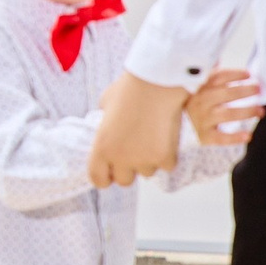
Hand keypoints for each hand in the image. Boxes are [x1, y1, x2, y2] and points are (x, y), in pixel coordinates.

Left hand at [88, 73, 185, 187]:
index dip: (104, 176)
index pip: (98, 178)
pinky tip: (165, 137)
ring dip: (149, 160)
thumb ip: (105, 124)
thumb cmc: (129, 89)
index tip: (110, 172)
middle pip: (124, 180)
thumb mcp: (105, 105)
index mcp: (101, 147)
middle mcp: (120, 158)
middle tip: (134, 152)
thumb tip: (108, 128)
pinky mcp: (165, 158)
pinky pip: (167, 165)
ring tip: (151, 137)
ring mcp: (144, 160)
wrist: (156, 83)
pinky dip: (168, 155)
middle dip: (128, 169)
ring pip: (147, 172)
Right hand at [185, 68, 262, 144]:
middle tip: (258, 89)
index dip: (234, 74)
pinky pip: (221, 137)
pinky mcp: (205, 136)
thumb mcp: (195, 89)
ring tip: (260, 111)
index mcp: (200, 90)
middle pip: (225, 94)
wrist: (178, 129)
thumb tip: (217, 59)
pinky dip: (234, 137)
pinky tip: (247, 136)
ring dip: (246, 111)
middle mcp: (201, 103)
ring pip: (227, 114)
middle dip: (244, 90)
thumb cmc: (192, 107)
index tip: (248, 74)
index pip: (218, 77)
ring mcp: (203, 120)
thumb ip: (208, 76)